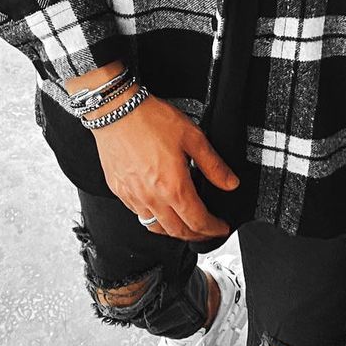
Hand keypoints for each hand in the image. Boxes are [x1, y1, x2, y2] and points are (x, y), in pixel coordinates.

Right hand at [91, 90, 240, 241]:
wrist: (116, 110)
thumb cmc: (150, 120)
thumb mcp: (193, 137)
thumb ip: (213, 165)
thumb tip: (230, 183)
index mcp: (173, 187)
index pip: (198, 222)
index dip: (213, 229)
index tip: (221, 228)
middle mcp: (151, 197)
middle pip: (177, 231)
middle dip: (196, 235)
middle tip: (207, 231)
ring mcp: (133, 196)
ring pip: (155, 228)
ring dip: (174, 231)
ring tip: (184, 224)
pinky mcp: (119, 191)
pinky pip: (137, 214)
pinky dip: (152, 218)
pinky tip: (158, 208)